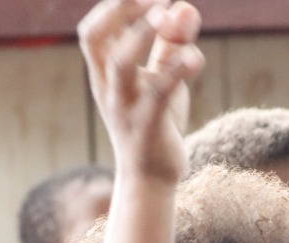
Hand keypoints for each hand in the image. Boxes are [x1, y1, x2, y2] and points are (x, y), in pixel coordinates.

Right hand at [78, 0, 203, 182]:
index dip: (117, 7)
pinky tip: (195, 57)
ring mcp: (125, 107)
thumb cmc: (154, 122)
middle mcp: (108, 87)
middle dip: (122, 10)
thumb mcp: (161, 79)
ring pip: (120, 63)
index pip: (93, 30)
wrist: (150, 179)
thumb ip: (172, 44)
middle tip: (157, 1)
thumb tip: (186, 6)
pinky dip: (176, 71)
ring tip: (168, 15)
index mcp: (104, 73)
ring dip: (141, 34)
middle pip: (95, 38)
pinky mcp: (147, 126)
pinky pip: (157, 94)